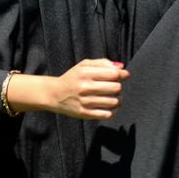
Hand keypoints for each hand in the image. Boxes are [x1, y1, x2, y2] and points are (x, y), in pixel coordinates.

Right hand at [6, 59, 128, 119]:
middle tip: (114, 86)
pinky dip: (113, 110)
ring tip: (112, 96)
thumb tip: (121, 68)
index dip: (121, 74)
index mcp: (85, 73)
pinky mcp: (85, 114)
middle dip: (119, 86)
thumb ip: (102, 63)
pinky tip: (108, 106)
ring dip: (117, 99)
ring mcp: (85, 102)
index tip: (122, 75)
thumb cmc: (72, 78)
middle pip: (116, 88)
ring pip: (114, 102)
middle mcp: (85, 87)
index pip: (113, 74)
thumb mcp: (83, 65)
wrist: (55, 94)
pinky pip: (108, 114)